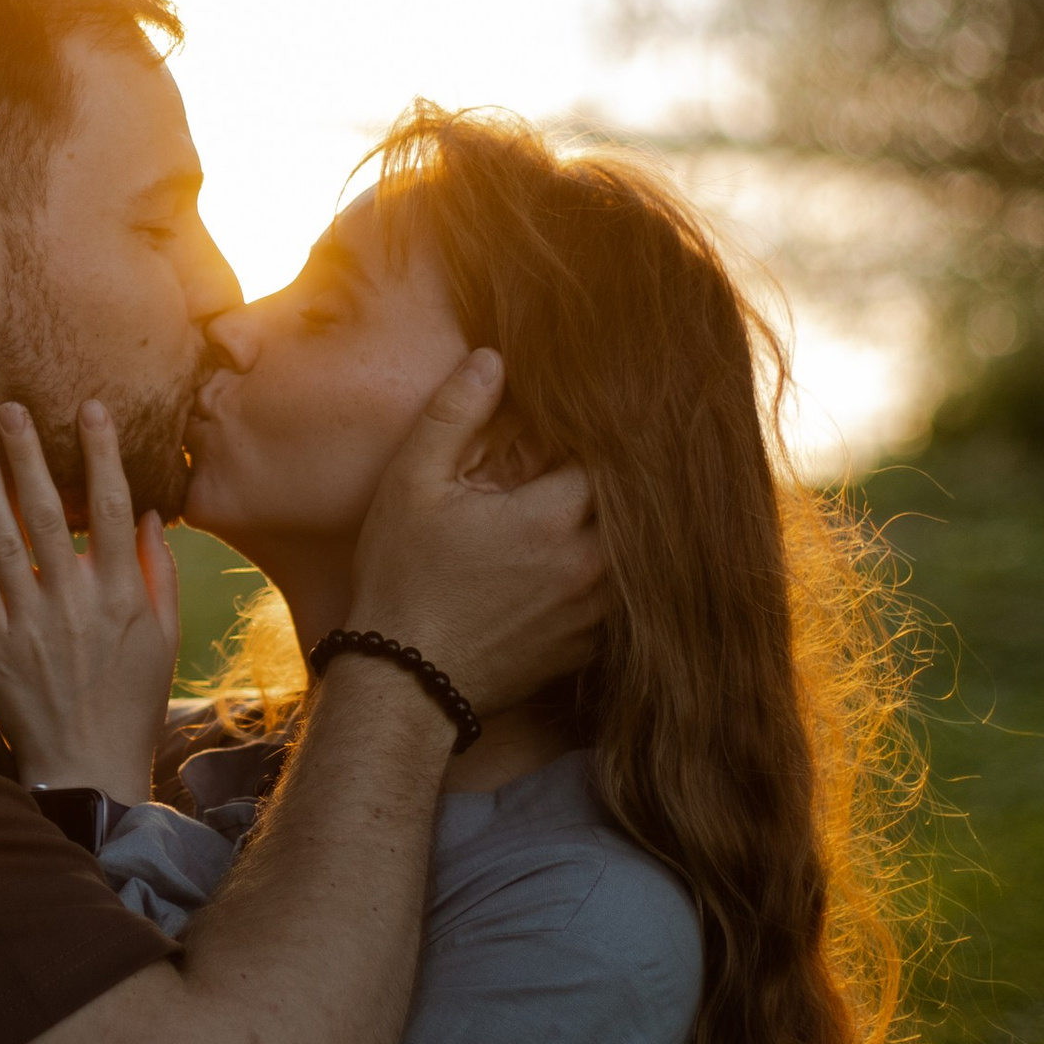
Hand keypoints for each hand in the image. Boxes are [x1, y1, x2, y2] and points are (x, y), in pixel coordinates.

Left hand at [0, 398, 179, 800]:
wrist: (85, 767)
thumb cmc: (131, 702)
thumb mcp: (164, 639)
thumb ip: (158, 574)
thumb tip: (147, 513)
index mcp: (122, 596)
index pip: (110, 509)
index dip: (99, 455)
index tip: (89, 409)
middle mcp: (75, 602)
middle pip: (46, 512)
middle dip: (27, 455)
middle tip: (9, 408)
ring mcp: (31, 622)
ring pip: (3, 538)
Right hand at [347, 350, 600, 712]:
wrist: (405, 686)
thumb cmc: (403, 579)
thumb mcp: (413, 484)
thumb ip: (454, 414)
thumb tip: (492, 358)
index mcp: (553, 516)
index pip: (610, 456)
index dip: (600, 435)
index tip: (587, 421)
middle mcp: (590, 565)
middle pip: (636, 507)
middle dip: (622, 479)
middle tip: (605, 456)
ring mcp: (595, 614)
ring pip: (639, 557)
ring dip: (626, 531)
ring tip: (611, 507)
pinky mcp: (588, 650)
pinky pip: (625, 604)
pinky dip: (617, 581)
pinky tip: (594, 566)